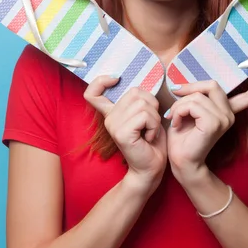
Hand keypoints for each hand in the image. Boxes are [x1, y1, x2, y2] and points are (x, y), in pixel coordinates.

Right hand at [84, 77, 167, 192]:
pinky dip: (154, 125)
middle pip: (135, 91)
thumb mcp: (145, 115)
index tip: (116, 80)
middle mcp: (109, 117)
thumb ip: (138, 100)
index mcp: (111, 113)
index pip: (92, 92)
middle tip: (150, 123)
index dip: (101, 81)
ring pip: (143, 103)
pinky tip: (150, 137)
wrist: (151, 168)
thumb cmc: (151, 141)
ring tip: (150, 131)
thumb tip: (142, 83)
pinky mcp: (121, 133)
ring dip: (155, 117)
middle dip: (152, 104)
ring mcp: (113, 125)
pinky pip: (145, 116)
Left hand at [165, 64, 247, 182]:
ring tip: (174, 117)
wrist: (181, 161)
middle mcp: (229, 115)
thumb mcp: (189, 111)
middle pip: (213, 85)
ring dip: (179, 104)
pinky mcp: (214, 124)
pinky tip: (176, 122)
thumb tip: (182, 84)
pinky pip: (193, 105)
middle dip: (190, 87)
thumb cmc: (182, 138)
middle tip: (175, 93)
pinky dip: (179, 111)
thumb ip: (195, 98)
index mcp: (227, 112)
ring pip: (198, 95)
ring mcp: (224, 119)